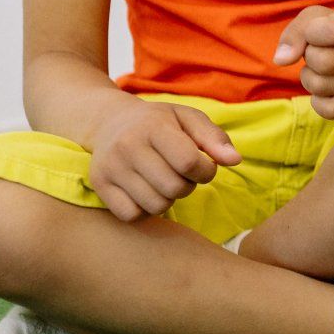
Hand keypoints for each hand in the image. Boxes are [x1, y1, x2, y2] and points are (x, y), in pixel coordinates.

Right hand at [87, 97, 242, 221]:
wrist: (109, 122)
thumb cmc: (158, 122)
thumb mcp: (188, 119)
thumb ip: (215, 138)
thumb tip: (234, 160)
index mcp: (153, 126)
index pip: (189, 162)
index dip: (206, 171)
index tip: (203, 165)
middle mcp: (127, 146)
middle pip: (175, 188)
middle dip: (188, 185)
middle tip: (181, 173)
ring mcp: (110, 167)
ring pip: (156, 205)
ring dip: (168, 199)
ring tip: (164, 181)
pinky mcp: (99, 185)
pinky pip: (132, 215)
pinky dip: (145, 210)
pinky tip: (146, 192)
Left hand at [274, 6, 333, 120]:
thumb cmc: (333, 33)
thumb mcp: (314, 20)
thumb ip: (295, 33)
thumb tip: (281, 60)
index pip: (331, 32)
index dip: (309, 34)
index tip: (314, 34)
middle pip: (323, 63)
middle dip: (309, 59)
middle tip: (317, 55)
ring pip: (320, 86)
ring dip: (310, 78)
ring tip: (322, 71)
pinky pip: (328, 110)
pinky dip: (318, 101)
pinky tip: (326, 90)